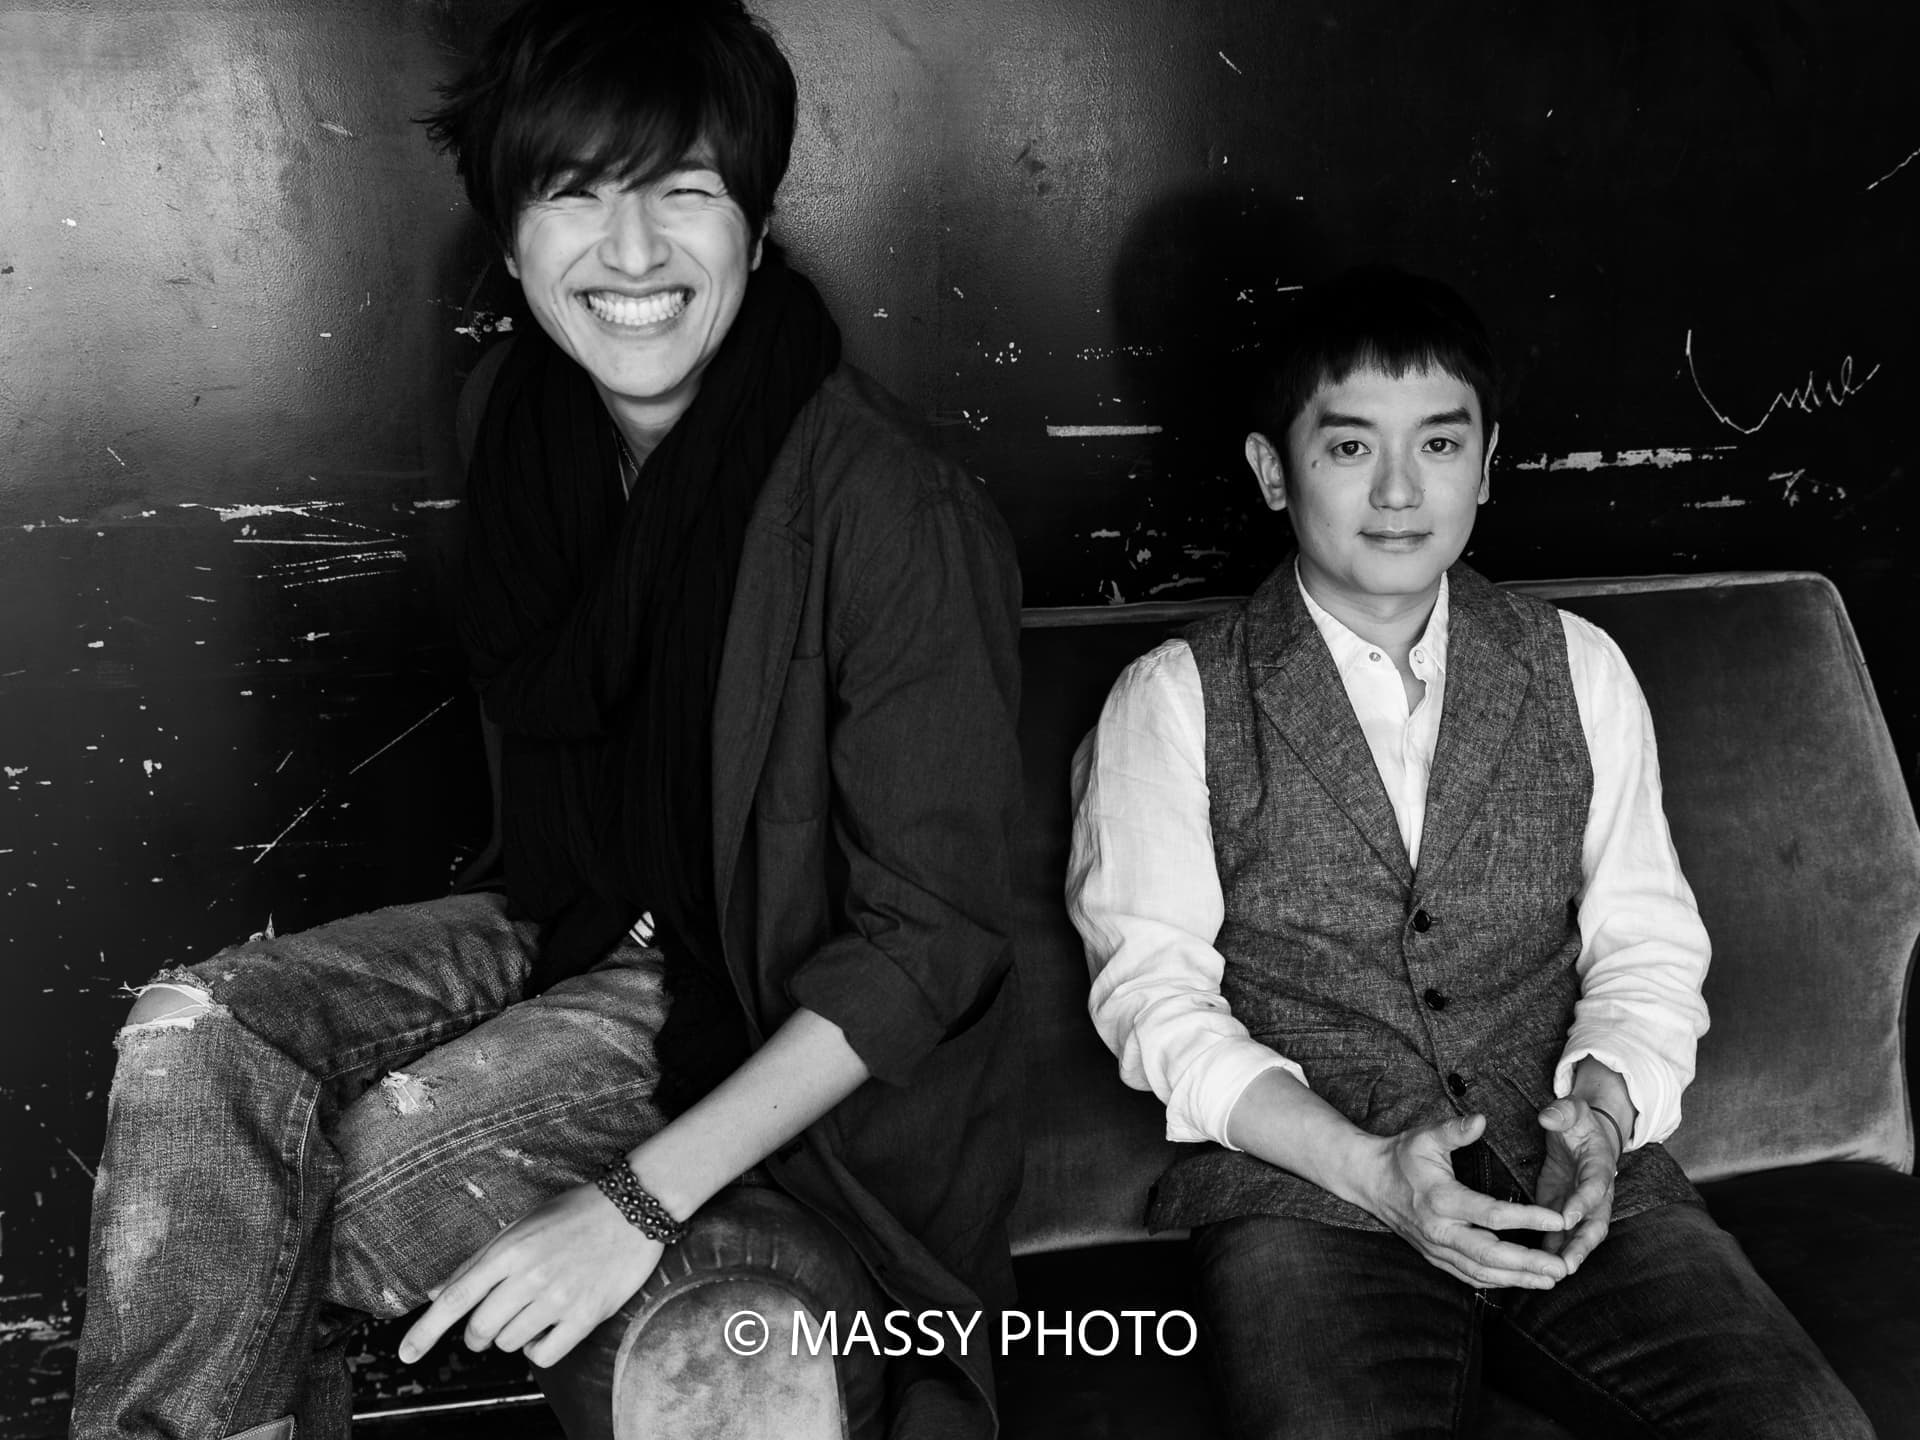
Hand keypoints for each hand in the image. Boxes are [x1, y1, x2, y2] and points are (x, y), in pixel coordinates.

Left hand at [398, 1182, 662, 1368]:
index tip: (406, 1354)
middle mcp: (530, 1275)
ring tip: (534, 1310)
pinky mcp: (586, 1314)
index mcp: (510, 1249)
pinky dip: (538, 1349)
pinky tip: (548, 1328)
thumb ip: (477, 1262)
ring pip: (510, 1343)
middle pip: (479, 1329)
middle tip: (491, 1323)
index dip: (425, 1331)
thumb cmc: (573, 1213)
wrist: (632, 1208)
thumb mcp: (521, 1226)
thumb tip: (434, 1294)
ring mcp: (559, 1296)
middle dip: (478, 1334)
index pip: (456, 1298)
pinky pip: (543, 1355)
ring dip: (513, 1336)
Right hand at [1365, 1113, 1569, 1289]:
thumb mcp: (1426, 1137)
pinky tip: (1521, 1281)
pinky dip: (1497, 1282)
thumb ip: (1455, 1130)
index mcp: (1441, 1200)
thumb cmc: (1401, 1156)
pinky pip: (1469, 1277)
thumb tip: (1482, 1119)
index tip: (1558, 1220)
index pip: (1492, 1215)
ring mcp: (1436, 1248)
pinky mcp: (1435, 1257)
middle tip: (1562, 1267)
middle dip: (1529, 1264)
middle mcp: (1440, 1230)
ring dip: (1518, 1279)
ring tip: (1551, 1278)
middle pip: (1490, 1256)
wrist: (1368, 1181)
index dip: (1528, 1218)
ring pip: (1482, 1273)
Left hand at [1533, 1096, 1619, 1272]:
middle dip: (1581, 1245)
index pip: (1593, 1188)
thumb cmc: (1578, 1122)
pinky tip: (1539, 1269)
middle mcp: (1596, 1193)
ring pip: (1580, 1237)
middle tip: (1567, 1264)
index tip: (1566, 1217)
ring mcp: (1581, 1207)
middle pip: (1594, 1224)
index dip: (1582, 1203)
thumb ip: (1562, 1112)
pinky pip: (1562, 1237)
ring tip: (1554, 1275)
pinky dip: (1554, 1252)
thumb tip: (1548, 1117)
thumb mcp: (1573, 1110)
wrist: (1584, 1135)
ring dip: (1569, 1256)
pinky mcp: (1564, 1212)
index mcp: (1599, 1167)